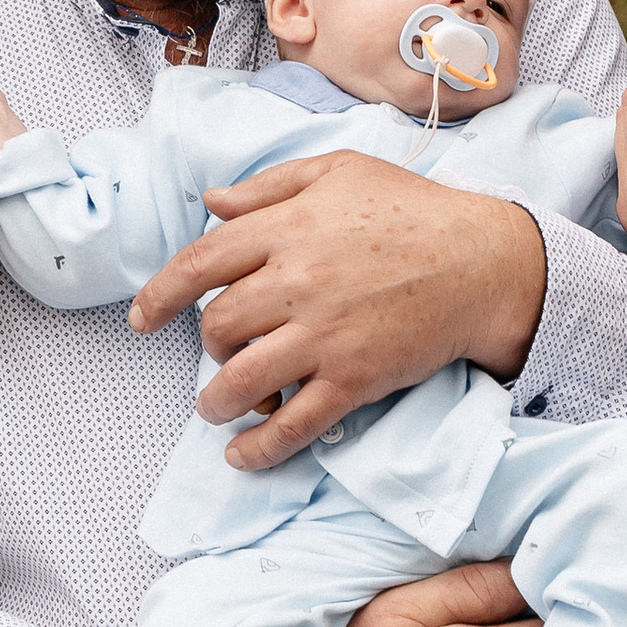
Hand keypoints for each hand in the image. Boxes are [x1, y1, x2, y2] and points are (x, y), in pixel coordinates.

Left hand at [128, 153, 546, 469]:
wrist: (483, 261)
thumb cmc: (413, 209)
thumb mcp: (339, 171)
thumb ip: (270, 186)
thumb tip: (212, 202)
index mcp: (287, 228)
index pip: (200, 263)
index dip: (160, 294)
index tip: (143, 316)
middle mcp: (296, 282)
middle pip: (218, 325)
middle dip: (208, 344)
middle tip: (219, 349)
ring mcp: (324, 334)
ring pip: (242, 379)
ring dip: (218, 402)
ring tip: (217, 407)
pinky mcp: (354, 378)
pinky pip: (293, 423)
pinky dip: (260, 447)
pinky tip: (244, 455)